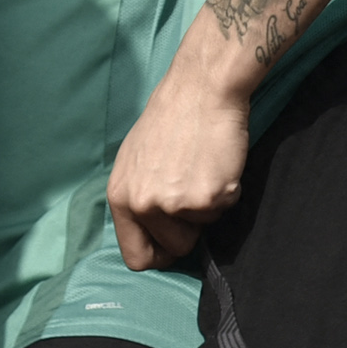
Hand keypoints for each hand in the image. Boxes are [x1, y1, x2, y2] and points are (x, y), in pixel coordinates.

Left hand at [109, 24, 254, 271]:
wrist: (201, 90)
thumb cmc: (170, 122)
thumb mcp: (134, 163)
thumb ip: (137, 199)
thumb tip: (148, 236)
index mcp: (120, 197)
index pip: (135, 257)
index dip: (158, 255)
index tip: (172, 244)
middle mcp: (142, 204)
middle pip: (173, 250)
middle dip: (189, 230)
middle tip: (191, 190)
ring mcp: (173, 204)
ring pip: (202, 232)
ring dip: (208, 209)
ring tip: (202, 171)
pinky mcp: (206, 198)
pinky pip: (224, 211)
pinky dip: (227, 193)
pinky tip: (218, 164)